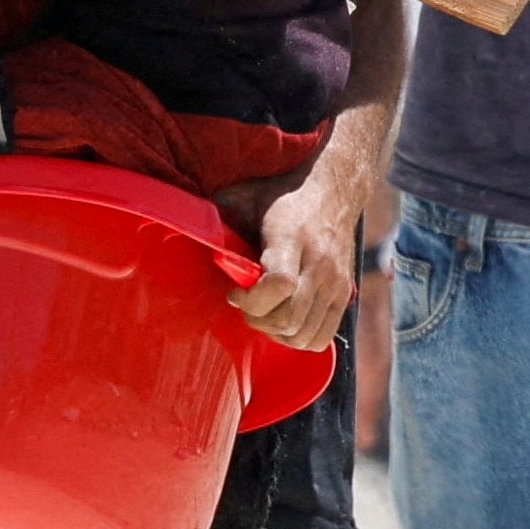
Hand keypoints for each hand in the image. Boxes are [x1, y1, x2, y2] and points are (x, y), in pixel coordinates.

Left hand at [214, 164, 361, 351]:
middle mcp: (319, 263)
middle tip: (245, 304)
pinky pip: (321, 338)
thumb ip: (218, 214)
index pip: (279, 285)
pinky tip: (284, 320)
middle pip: (288, 318)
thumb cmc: (280, 194)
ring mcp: (336, 282)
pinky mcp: (345, 294)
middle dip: (257, 319)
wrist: (334, 190)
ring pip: (303, 335)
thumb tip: (183, 225)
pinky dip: (298, 338)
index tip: (234, 293)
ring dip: (276, 333)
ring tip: (264, 312)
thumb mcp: (245, 195)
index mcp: (292, 237)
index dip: (250, 300)